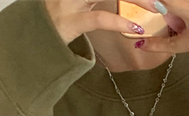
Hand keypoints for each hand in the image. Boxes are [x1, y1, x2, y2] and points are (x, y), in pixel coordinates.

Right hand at [44, 0, 163, 44]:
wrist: (32, 39)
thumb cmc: (57, 21)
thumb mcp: (80, 3)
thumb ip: (97, 0)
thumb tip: (130, 7)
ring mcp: (71, 1)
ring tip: (157, 7)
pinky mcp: (70, 20)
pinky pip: (98, 18)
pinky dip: (119, 21)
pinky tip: (136, 27)